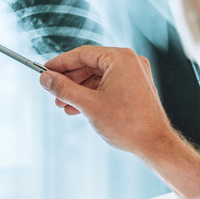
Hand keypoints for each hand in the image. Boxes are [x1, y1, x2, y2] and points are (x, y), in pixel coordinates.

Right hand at [39, 46, 175, 156]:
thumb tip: (45, 79)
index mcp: (120, 58)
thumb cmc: (127, 124)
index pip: (82, 54)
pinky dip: (92, 95)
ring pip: (97, 77)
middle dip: (69, 80)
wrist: (155, 145)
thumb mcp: (88, 105)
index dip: (61, 63)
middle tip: (52, 91)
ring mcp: (134, 75)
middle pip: (90, 65)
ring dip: (78, 90)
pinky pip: (108, 85)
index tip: (44, 71)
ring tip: (62, 104)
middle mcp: (129, 62)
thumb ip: (64, 88)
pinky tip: (77, 108)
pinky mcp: (135, 88)